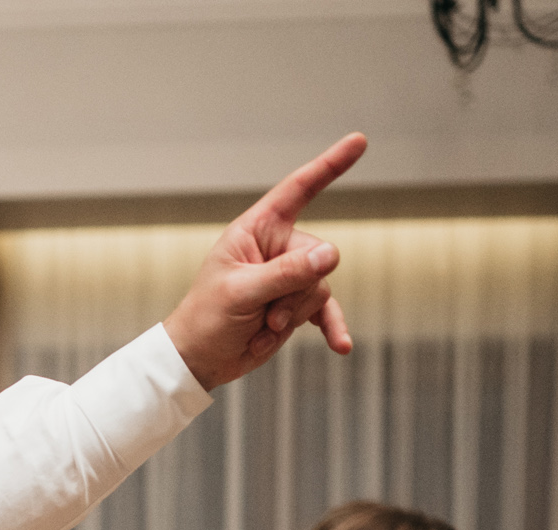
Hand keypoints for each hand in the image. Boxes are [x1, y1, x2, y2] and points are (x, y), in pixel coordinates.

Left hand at [162, 134, 366, 389]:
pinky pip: (326, 311)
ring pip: (320, 286)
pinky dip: (331, 327)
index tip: (358, 141)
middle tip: (261, 313)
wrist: (199, 360)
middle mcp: (276, 249)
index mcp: (256, 231)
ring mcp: (289, 278)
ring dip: (293, 314)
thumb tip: (331, 255)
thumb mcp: (242, 293)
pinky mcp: (296, 306)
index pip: (298, 190)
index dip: (329, 166)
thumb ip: (286, 274)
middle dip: (294, 291)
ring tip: (262, 326)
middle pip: (317, 256)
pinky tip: (340, 345)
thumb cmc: (206, 319)